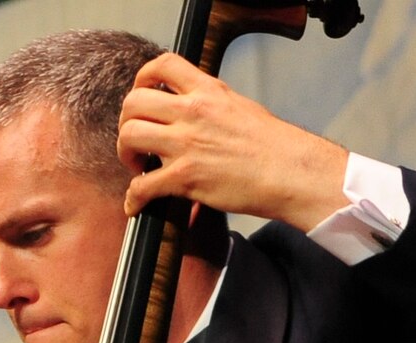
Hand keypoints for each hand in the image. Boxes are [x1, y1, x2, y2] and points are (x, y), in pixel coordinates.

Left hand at [117, 52, 349, 230]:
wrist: (290, 171)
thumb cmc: (272, 145)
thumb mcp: (239, 107)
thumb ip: (209, 105)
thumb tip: (189, 113)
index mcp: (208, 92)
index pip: (163, 66)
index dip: (142, 80)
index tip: (141, 96)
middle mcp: (193, 112)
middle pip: (134, 103)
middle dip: (126, 123)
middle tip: (137, 141)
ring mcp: (187, 143)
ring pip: (130, 136)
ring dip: (125, 154)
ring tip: (138, 166)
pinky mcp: (185, 176)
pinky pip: (141, 186)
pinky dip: (133, 198)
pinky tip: (138, 204)